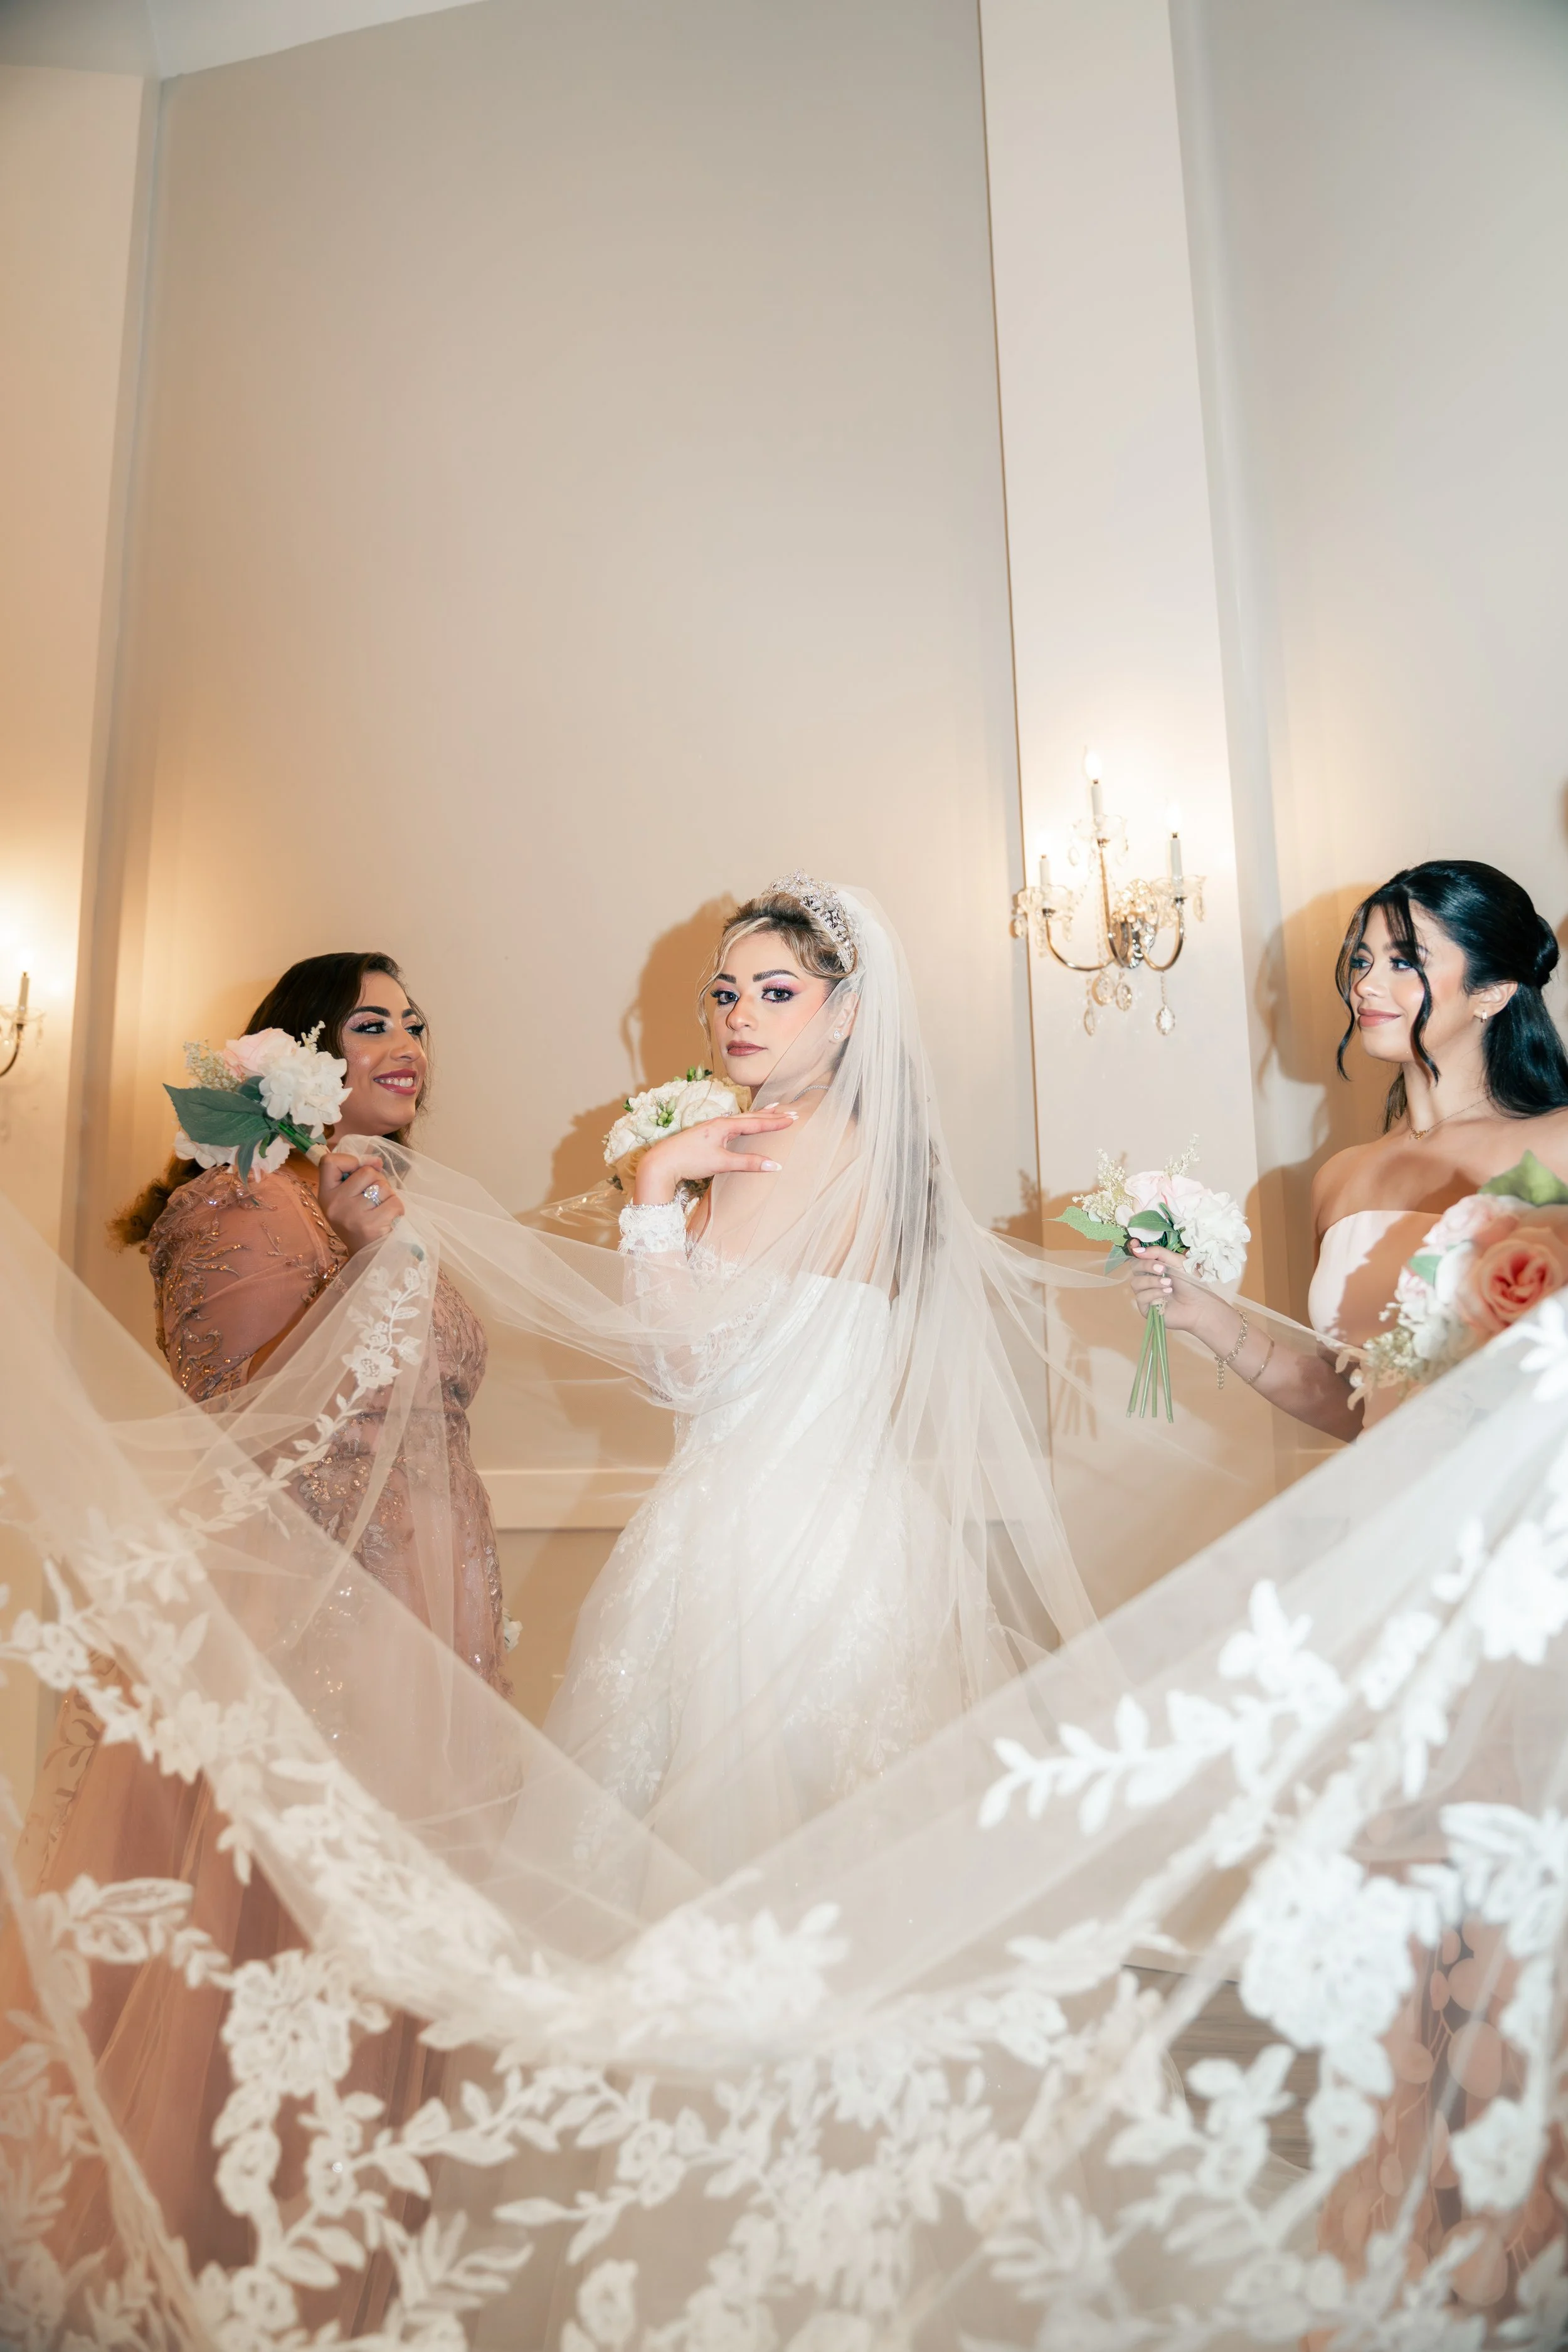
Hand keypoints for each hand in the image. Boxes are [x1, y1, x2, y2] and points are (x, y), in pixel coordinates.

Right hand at [319, 1149, 405, 1253]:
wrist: (366, 1256)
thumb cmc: (360, 1221)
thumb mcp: (349, 1198)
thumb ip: (359, 1175)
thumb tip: (377, 1161)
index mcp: (326, 1194)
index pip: (329, 1161)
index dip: (349, 1160)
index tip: (358, 1170)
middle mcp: (335, 1204)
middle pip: (366, 1171)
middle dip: (377, 1181)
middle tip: (373, 1200)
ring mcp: (352, 1214)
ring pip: (382, 1185)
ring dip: (388, 1196)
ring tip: (380, 1210)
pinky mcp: (371, 1225)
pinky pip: (394, 1201)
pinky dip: (397, 1208)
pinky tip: (388, 1219)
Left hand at [632, 1112, 795, 1204]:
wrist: (662, 1162)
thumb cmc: (690, 1160)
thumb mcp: (721, 1162)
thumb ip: (748, 1163)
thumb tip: (774, 1165)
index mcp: (724, 1126)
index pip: (756, 1123)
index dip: (775, 1122)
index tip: (792, 1118)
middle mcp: (719, 1123)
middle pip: (751, 1117)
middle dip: (771, 1115)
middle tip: (789, 1111)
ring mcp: (712, 1128)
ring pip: (742, 1119)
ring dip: (759, 1115)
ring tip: (773, 1109)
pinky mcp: (707, 1135)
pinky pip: (733, 1124)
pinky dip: (745, 1122)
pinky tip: (745, 1123)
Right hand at [1127, 1240, 1229, 1345]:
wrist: (1200, 1305)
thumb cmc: (1191, 1283)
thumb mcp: (1178, 1262)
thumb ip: (1158, 1253)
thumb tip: (1136, 1250)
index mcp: (1154, 1266)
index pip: (1138, 1256)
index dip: (1134, 1249)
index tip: (1134, 1244)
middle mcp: (1147, 1278)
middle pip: (1134, 1267)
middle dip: (1146, 1265)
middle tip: (1162, 1269)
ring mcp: (1145, 1294)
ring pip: (1135, 1283)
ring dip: (1152, 1281)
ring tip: (1169, 1284)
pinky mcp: (1146, 1308)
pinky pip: (1140, 1297)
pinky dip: (1154, 1293)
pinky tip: (1167, 1293)